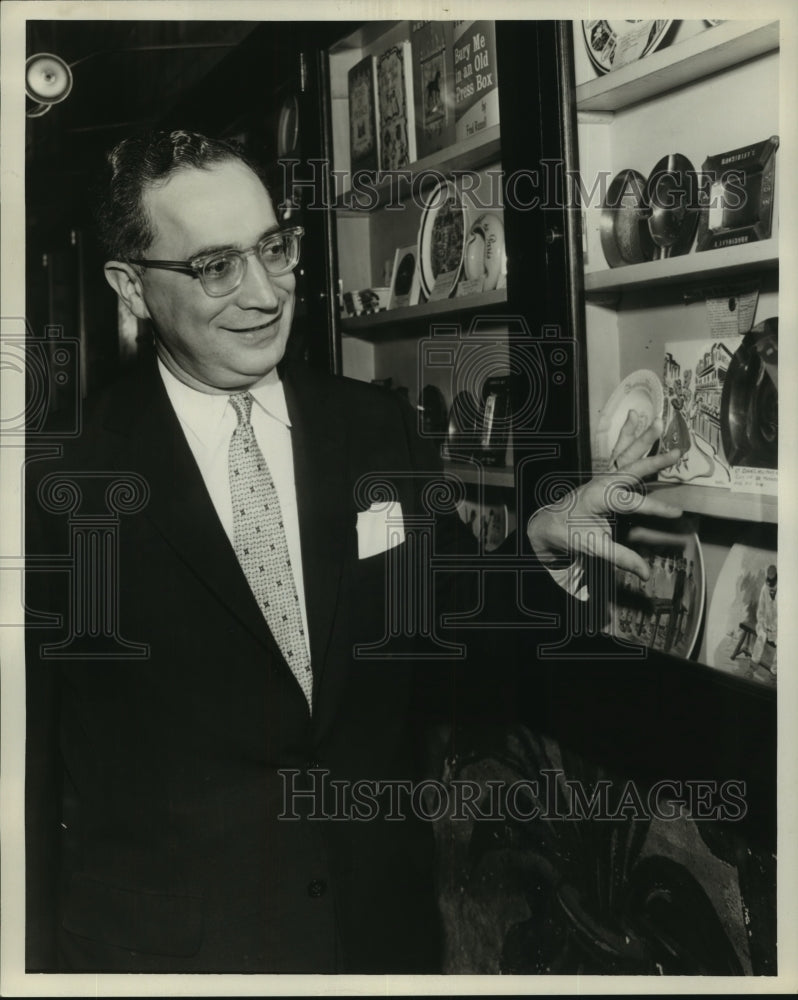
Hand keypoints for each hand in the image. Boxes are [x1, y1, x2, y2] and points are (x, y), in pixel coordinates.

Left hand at [527, 413, 681, 581]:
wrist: (549, 524)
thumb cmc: (569, 534)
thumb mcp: (593, 548)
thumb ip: (621, 558)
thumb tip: (646, 573)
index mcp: (598, 499)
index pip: (631, 502)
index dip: (655, 507)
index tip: (678, 512)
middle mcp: (600, 482)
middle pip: (630, 467)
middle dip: (653, 460)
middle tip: (677, 452)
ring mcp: (602, 475)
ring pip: (624, 452)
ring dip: (641, 436)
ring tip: (657, 419)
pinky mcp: (604, 474)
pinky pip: (619, 452)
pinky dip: (629, 435)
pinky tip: (636, 418)